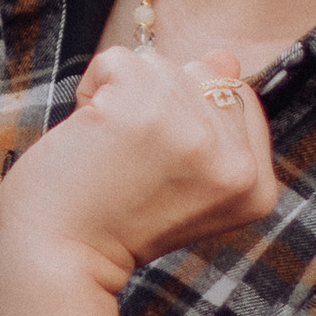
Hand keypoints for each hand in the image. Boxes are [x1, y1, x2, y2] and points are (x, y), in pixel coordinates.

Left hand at [0, 40, 277, 296]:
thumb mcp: (185, 178)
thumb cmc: (114, 219)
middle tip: (131, 165)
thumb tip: (225, 57)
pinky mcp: (143, 107)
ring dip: (121, 98)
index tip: (158, 169)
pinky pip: (118, 60)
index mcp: (257, 186)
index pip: (238, 98)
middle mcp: (237, 162)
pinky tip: (88, 136)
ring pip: (161, 65)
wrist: (59, 259)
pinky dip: (90, 89)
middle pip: (203, 75)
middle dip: (157, 105)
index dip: (188, 118)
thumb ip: (215, 121)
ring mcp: (194, 134)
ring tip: (109, 153)